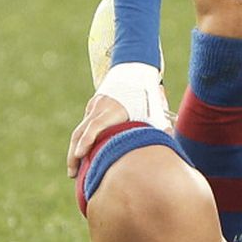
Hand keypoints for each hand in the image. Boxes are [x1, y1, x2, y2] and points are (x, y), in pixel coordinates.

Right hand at [67, 63, 170, 177]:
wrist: (134, 68)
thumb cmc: (146, 92)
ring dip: (75, 150)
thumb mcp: (154, 109)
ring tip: (74, 171)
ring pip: (79, 130)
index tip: (79, 156)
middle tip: (72, 174)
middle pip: (80, 132)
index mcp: (113, 109)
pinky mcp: (92, 107)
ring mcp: (93, 106)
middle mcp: (99, 108)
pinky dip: (81, 141)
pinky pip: (84, 126)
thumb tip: (170, 139)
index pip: (95, 127)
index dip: (87, 142)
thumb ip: (160, 125)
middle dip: (74, 154)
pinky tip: (82, 157)